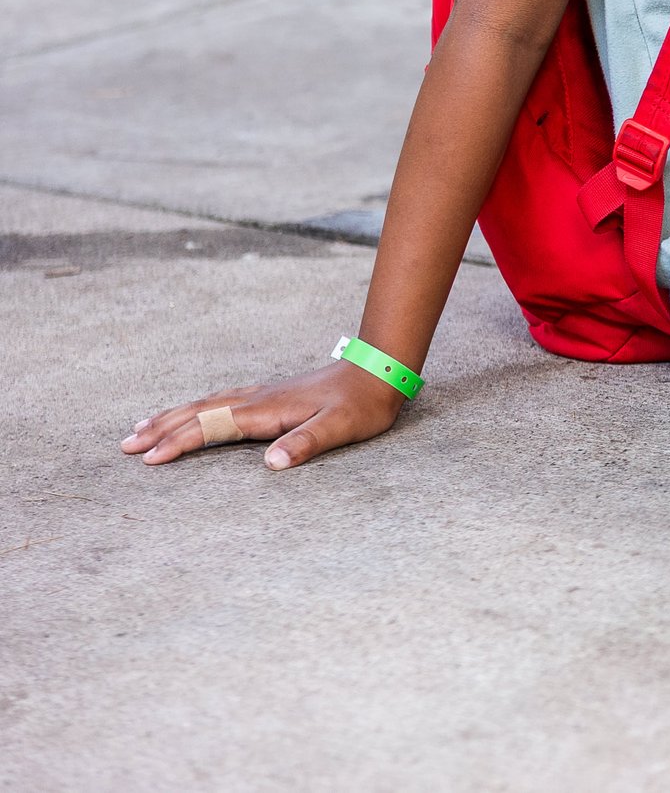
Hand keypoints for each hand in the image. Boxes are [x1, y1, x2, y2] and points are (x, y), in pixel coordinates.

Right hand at [122, 360, 404, 469]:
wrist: (380, 370)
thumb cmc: (362, 404)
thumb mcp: (341, 427)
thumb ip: (306, 443)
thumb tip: (272, 463)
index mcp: (267, 410)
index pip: (211, 427)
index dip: (179, 443)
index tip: (149, 460)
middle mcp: (257, 399)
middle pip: (198, 412)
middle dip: (161, 429)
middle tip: (125, 444)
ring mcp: (262, 394)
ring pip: (206, 403)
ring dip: (172, 416)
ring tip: (142, 427)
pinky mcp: (270, 395)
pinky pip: (220, 400)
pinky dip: (196, 407)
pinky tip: (192, 412)